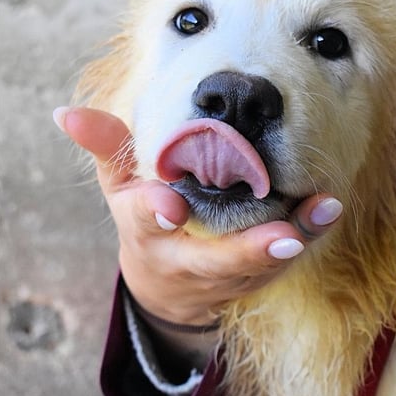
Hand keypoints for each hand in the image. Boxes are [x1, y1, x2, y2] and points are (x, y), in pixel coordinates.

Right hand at [53, 106, 342, 325]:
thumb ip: (106, 148)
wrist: (170, 283)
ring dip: (295, 238)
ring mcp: (225, 274)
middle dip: (249, 250)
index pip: (146, 223)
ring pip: (261, 264)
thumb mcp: (121, 185)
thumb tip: (66, 112)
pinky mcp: (255, 274)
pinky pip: (283, 259)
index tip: (170, 208)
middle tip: (283, 235)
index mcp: (148, 232)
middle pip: (217, 261)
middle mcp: (187, 259)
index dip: (155, 214)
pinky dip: (308, 235)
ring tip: (323, 209)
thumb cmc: (148, 219)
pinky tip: (329, 209)